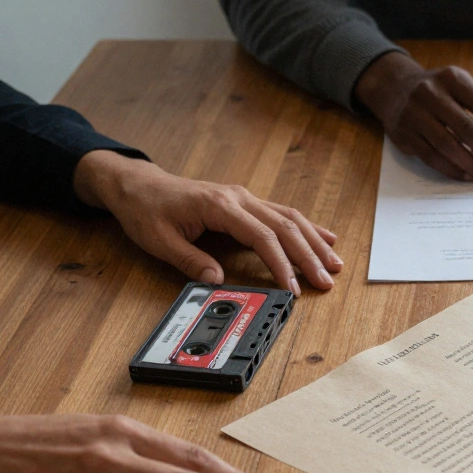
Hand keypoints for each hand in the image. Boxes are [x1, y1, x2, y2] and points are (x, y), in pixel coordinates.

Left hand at [73, 150, 342, 293]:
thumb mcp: (160, 241)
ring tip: (334, 263)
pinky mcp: (245, 202)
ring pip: (290, 217)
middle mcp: (239, 198)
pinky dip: (306, 227)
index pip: (262, 236)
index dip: (280, 264)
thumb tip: (218, 281)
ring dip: (314, 241)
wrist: (138, 185)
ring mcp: (244, 198)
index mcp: (220, 206)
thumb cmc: (147, 210)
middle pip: (285, 226)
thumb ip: (191, 261)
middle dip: (309, 256)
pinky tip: (324, 237)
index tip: (292, 288)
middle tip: (326, 281)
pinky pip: (282, 213)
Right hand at [356, 52, 472, 184]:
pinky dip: (452, 169)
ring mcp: (414, 112)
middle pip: (469, 129)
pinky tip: (468, 176)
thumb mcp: (460, 89)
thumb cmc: (440, 94)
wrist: (394, 88)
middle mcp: (431, 92)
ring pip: (448, 145)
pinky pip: (431, 157)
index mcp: (454, 78)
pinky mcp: (402, 133)